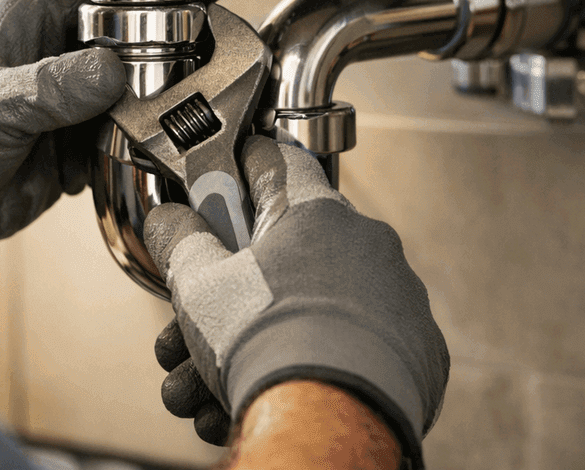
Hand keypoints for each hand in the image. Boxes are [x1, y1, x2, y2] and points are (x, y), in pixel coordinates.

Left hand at [0, 0, 230, 296]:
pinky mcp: (82, 142)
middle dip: (182, 50)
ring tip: (203, 118)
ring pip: (146, 89)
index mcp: (41, 14)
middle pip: (146, 35)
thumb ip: (49, 88)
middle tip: (219, 69)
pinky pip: (133, 137)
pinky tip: (170, 155)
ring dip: (171, 105)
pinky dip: (150, 147)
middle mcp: (66, 49)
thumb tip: (111, 74)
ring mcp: (78, 97)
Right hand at [143, 136, 448, 468]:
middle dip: (227, 300)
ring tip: (201, 390)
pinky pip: (348, 351)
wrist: (330, 421)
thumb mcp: (197, 284)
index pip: (276, 163)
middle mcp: (366, 247)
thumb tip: (169, 219)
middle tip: (190, 332)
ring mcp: (396, 303)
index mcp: (317, 214)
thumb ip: (179, 239)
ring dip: (251, 346)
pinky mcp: (414, 357)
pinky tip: (255, 402)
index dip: (240, 172)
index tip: (220, 188)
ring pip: (308, 313)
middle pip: (282, 259)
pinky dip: (306, 371)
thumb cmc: (268, 344)